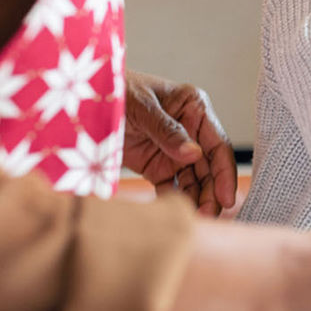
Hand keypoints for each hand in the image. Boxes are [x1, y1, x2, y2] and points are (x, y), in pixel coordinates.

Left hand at [123, 70, 236, 214]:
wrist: (83, 99)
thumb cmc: (116, 91)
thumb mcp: (142, 106)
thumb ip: (167, 130)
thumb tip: (194, 154)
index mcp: (195, 109)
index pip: (218, 144)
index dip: (225, 172)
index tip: (226, 197)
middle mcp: (190, 131)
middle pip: (209, 167)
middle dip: (211, 192)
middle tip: (208, 215)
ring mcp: (174, 151)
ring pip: (194, 181)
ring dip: (196, 200)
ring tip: (194, 219)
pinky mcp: (157, 167)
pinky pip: (171, 188)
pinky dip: (174, 201)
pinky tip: (174, 213)